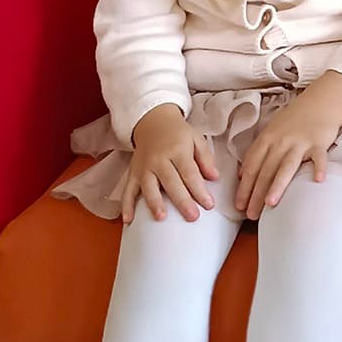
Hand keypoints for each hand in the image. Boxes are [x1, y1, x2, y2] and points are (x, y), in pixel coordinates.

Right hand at [122, 105, 218, 224]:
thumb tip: (214, 177)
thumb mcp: (196, 139)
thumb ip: (206, 159)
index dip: (199, 190)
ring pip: (148, 187)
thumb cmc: (178, 134)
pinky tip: (128, 220)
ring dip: (154, 203)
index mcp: (178, 150)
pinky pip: (128, 190)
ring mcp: (144, 167)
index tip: (209, 205)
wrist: (153, 121)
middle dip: (182, 201)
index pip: (190, 173)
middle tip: (192, 217)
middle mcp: (159, 159)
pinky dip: (126, 205)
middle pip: (171, 182)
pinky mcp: (133, 173)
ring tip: (161, 218)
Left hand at [234, 70, 341, 217]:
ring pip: (287, 165)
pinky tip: (317, 180)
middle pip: (266, 170)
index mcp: (267, 138)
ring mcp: (300, 141)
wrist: (319, 101)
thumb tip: (243, 175)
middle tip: (251, 215)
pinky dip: (319, 167)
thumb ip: (258, 152)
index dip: (244, 187)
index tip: (239, 205)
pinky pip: (319, 156)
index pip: (252, 166)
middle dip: (256, 194)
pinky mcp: (319, 142)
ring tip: (270, 204)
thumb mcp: (271, 131)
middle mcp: (281, 141)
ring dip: (278, 185)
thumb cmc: (294, 120)